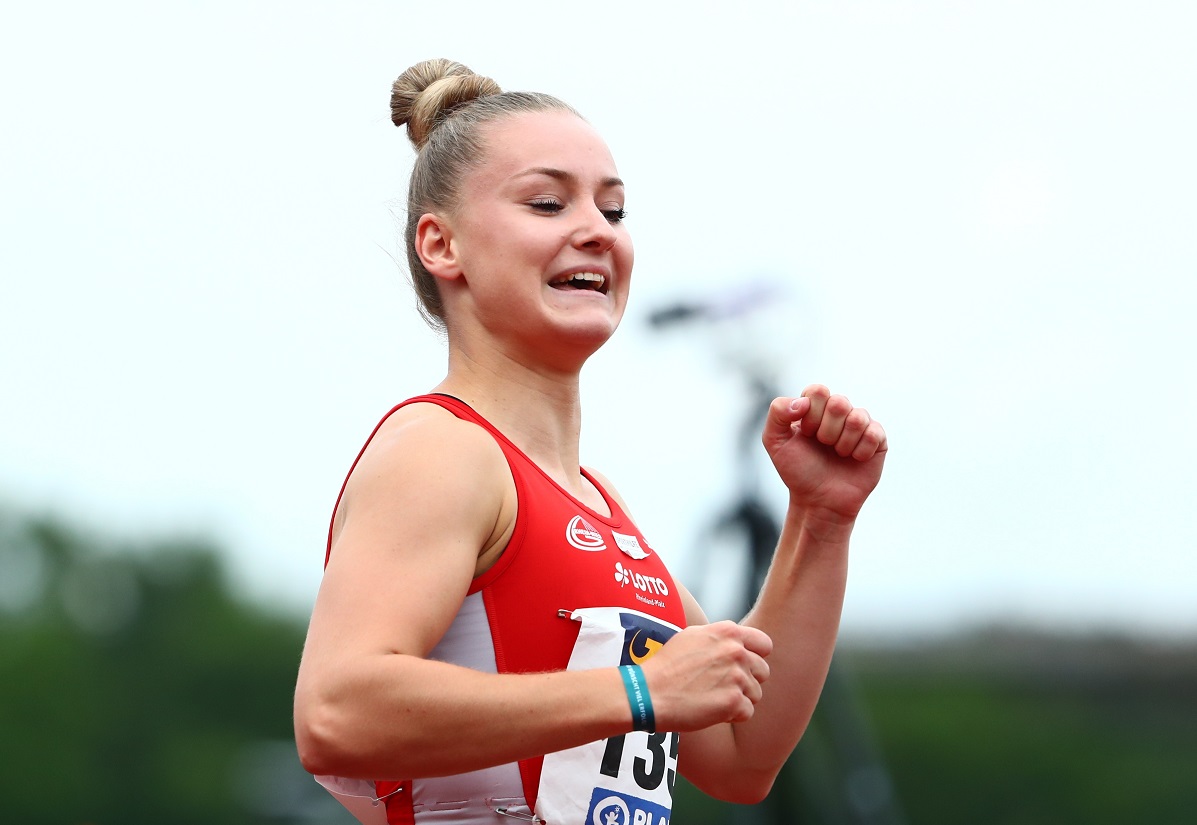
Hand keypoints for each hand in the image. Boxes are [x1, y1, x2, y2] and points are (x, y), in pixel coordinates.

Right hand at [640, 621, 772, 730]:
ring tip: (713, 698)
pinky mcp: (733, 702)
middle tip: (723, 687)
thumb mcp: (693, 636)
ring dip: (739, 700)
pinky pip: (747, 712)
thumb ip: (720, 638)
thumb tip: (738, 643)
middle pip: (763, 672)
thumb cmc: (667, 665)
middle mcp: (736, 651)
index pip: (764, 644)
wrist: (649, 692)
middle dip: (747, 681)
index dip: (756, 657)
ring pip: (756, 694)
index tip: (743, 667)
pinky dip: (732, 716)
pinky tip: (712, 710)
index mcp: (728, 632)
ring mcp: (736, 676)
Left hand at [762, 385, 886, 523]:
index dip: (811, 414)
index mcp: (815, 407)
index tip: (806, 433)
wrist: (819, 501)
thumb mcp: (774, 441)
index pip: (818, 390)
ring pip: (858, 417)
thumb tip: (802, 401)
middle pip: (839, 402)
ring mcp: (859, 425)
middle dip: (827, 430)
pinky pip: (874, 433)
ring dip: (843, 442)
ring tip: (838, 454)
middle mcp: (839, 412)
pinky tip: (854, 459)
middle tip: (823, 446)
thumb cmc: (798, 471)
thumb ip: (777, 412)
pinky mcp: (877, 440)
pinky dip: (860, 451)